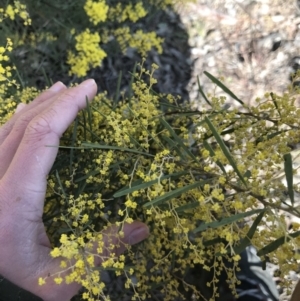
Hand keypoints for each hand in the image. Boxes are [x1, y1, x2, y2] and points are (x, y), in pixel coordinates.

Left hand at [0, 80, 148, 300]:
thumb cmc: (25, 286)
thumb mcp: (67, 274)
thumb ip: (104, 250)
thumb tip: (143, 228)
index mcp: (12, 205)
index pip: (41, 139)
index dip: (66, 109)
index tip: (89, 90)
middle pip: (25, 127)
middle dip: (57, 102)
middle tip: (83, 87)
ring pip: (8, 129)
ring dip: (37, 106)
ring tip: (59, 90)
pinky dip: (17, 121)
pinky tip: (26, 110)